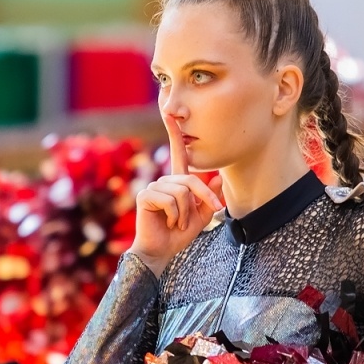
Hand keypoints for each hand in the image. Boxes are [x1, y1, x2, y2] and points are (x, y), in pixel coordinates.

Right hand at [130, 116, 221, 275]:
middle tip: (199, 220)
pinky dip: (175, 216)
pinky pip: (170, 200)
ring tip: (176, 223)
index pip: (177, 153)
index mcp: (176, 182)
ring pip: (182, 192)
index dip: (174, 133)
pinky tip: (167, 222)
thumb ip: (208, 200)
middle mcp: (163, 180)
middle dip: (202, 200)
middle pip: (191, 180)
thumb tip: (217, 180)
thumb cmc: (178, 235)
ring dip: (184, 213)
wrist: (160, 251)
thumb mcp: (200, 218)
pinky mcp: (145, 196)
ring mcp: (153, 187)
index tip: (169, 112)